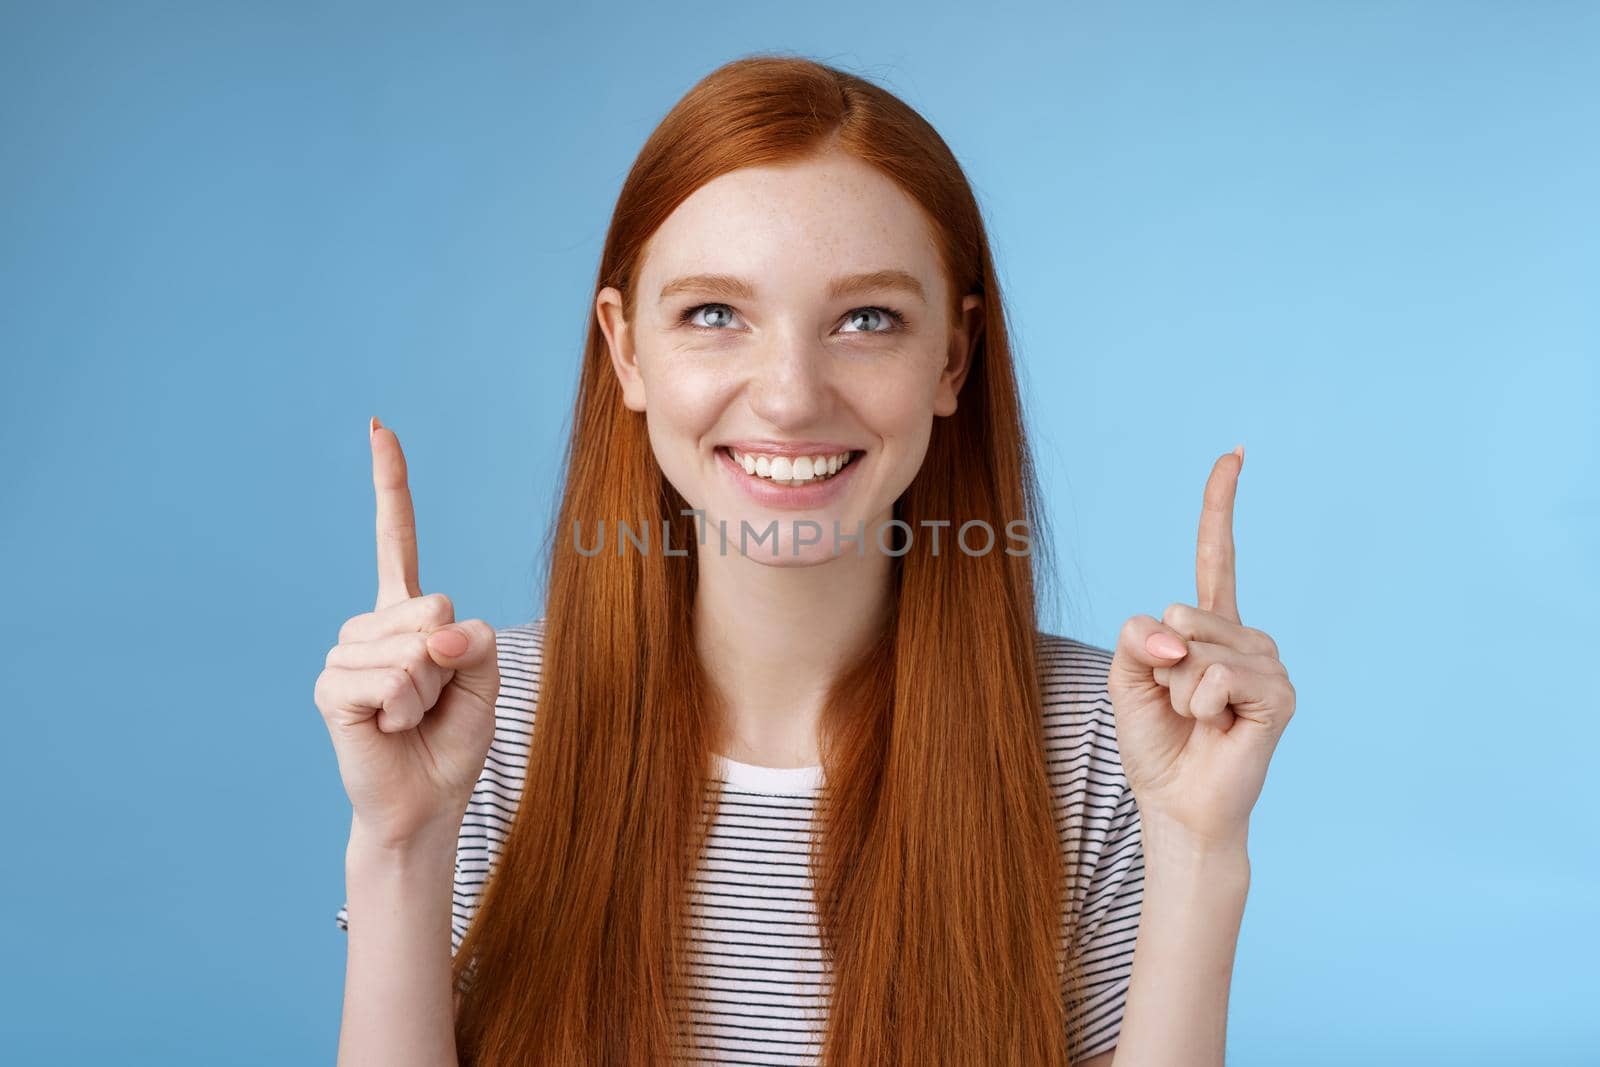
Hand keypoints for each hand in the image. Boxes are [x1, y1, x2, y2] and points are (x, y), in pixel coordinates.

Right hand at [313, 417, 499, 847]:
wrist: (426, 801)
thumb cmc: (453, 738)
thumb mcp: (485, 679)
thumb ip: (475, 642)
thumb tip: (436, 635)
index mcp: (408, 613)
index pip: (398, 537)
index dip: (390, 482)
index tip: (378, 425)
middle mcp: (370, 624)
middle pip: (436, 605)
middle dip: (452, 660)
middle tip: (435, 700)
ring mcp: (345, 652)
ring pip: (416, 647)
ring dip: (430, 692)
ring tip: (412, 717)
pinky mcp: (331, 686)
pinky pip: (391, 679)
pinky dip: (405, 709)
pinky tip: (389, 727)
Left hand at [1107, 446, 1295, 851]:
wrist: (1175, 802)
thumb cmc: (1155, 741)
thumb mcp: (1125, 676)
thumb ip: (1136, 636)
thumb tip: (1176, 634)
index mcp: (1209, 628)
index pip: (1215, 555)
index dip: (1220, 504)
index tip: (1235, 452)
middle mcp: (1245, 638)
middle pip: (1181, 613)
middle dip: (1159, 663)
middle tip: (1176, 702)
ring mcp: (1268, 664)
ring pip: (1195, 649)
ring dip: (1178, 691)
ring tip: (1199, 720)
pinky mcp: (1279, 695)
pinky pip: (1214, 678)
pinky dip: (1198, 706)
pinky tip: (1218, 730)